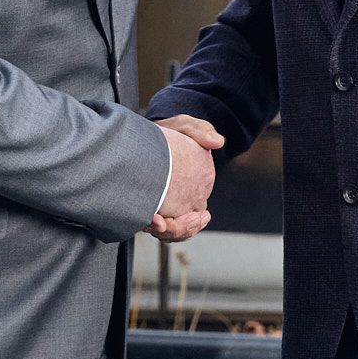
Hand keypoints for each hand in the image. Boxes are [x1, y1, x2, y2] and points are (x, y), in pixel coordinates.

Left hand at [145, 114, 223, 241]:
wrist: (150, 133)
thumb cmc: (169, 130)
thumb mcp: (184, 126)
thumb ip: (200, 130)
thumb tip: (217, 142)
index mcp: (199, 184)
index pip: (197, 217)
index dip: (184, 224)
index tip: (166, 219)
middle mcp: (188, 198)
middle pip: (183, 230)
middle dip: (169, 231)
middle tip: (153, 222)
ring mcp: (173, 203)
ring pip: (169, 232)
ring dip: (159, 231)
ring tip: (146, 222)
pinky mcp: (156, 204)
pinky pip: (157, 225)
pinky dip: (149, 226)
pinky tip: (140, 218)